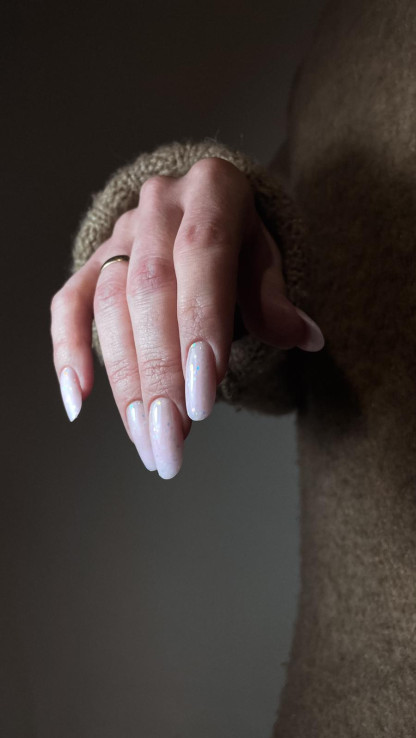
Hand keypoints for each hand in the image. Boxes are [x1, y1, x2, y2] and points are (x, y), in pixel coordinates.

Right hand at [50, 157, 323, 478]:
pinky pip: (68, 304)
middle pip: (149, 293)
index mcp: (212, 191)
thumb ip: (276, 298)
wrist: (202, 208)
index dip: (200, 327)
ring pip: (110, 308)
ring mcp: (120, 234)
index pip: (203, 257)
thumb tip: (306, 338)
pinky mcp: (92, 261)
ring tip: (146, 439)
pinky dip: (68, 352)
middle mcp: (159, 205)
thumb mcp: (268, 258)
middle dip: (159, 375)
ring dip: (126, 381)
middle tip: (170, 439)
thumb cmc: (242, 241)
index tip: (201, 398)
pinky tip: (78, 401)